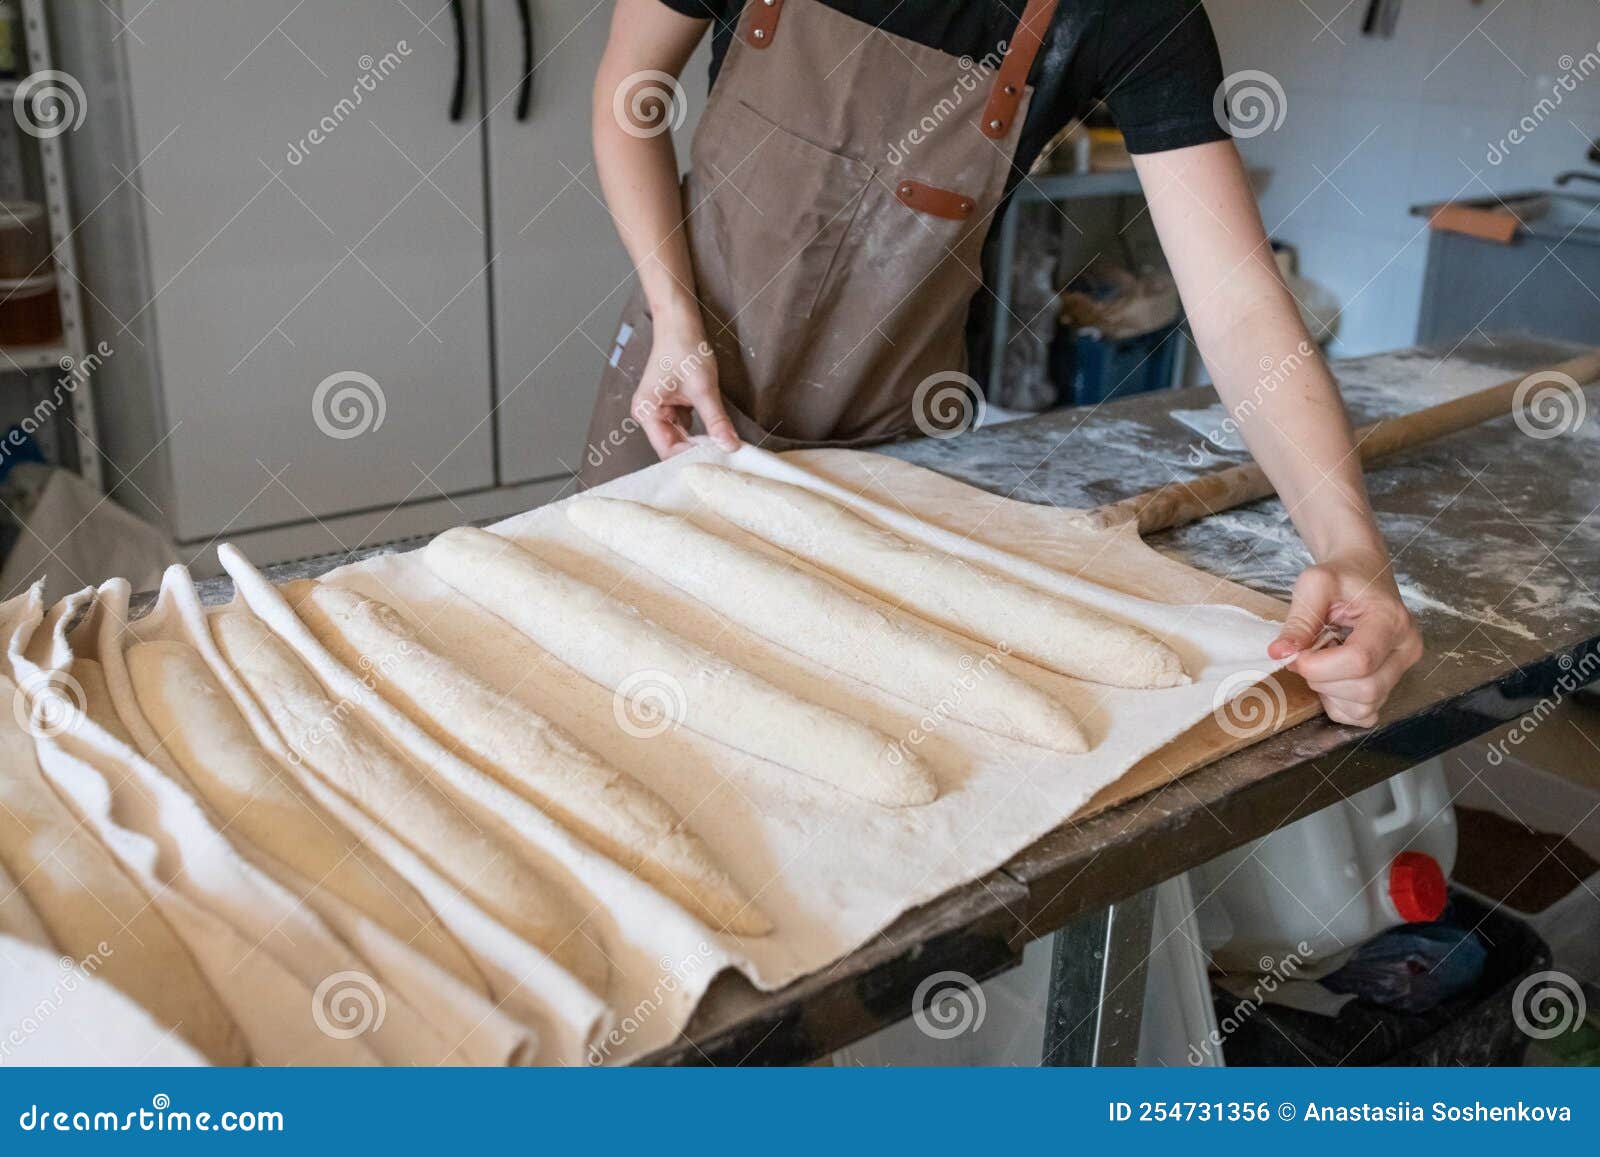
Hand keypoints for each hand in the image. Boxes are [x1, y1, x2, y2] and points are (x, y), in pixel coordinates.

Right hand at [632, 311, 738, 459]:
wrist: (680, 322)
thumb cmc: (683, 347)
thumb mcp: (703, 387)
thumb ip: (716, 420)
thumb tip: (730, 446)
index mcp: (647, 412)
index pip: (668, 450)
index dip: (691, 458)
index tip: (717, 462)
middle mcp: (651, 415)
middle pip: (674, 447)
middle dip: (699, 452)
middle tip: (725, 459)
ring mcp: (662, 412)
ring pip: (684, 439)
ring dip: (703, 444)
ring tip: (725, 450)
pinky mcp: (674, 407)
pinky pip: (689, 427)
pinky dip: (704, 432)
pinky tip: (720, 436)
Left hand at [1268, 549, 1422, 727]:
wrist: (1362, 574)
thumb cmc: (1342, 577)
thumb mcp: (1314, 584)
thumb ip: (1298, 620)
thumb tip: (1280, 653)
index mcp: (1391, 620)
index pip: (1360, 660)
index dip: (1319, 666)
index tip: (1295, 654)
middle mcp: (1405, 648)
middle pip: (1364, 689)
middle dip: (1322, 679)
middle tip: (1305, 656)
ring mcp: (1402, 670)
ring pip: (1364, 706)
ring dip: (1329, 692)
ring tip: (1321, 661)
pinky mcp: (1391, 685)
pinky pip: (1363, 714)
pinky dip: (1339, 703)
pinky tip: (1331, 677)